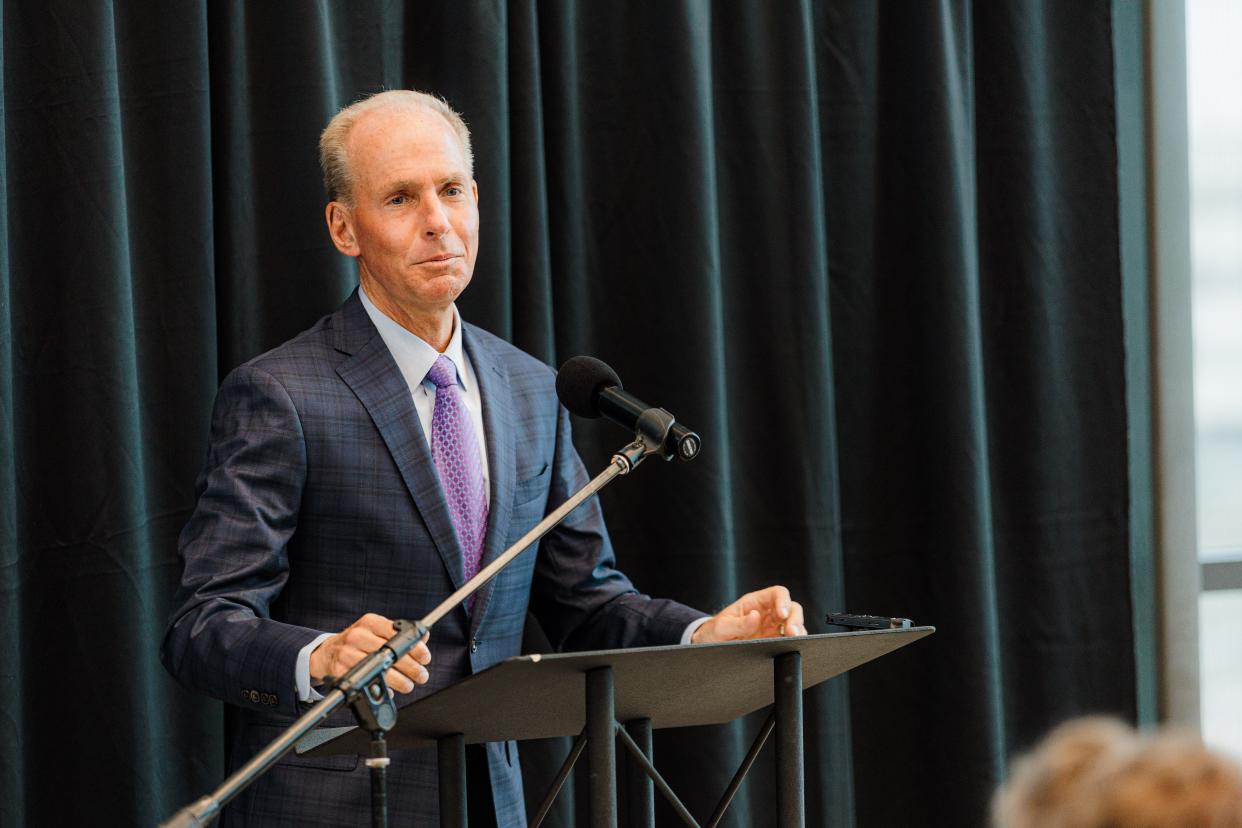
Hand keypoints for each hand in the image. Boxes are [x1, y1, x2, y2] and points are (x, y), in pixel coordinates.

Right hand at [309, 613, 430, 693]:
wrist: (327, 652)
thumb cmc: (358, 642)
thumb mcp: (376, 631)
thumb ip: (400, 633)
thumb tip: (423, 636)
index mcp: (369, 622)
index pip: (396, 633)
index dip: (414, 646)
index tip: (425, 657)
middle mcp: (357, 636)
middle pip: (389, 654)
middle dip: (411, 667)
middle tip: (422, 675)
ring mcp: (346, 653)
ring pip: (378, 670)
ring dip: (399, 681)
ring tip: (409, 685)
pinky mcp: (340, 671)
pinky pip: (365, 683)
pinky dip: (381, 689)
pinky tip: (389, 690)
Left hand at [691, 586, 805, 643]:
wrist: (710, 648)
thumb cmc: (714, 633)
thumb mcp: (721, 627)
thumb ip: (737, 623)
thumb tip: (755, 617)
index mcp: (755, 603)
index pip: (777, 593)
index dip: (783, 601)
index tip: (782, 614)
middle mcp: (767, 614)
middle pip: (791, 608)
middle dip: (795, 618)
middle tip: (791, 632)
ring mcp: (773, 629)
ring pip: (795, 624)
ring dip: (798, 632)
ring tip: (793, 641)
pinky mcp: (774, 643)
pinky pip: (790, 641)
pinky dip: (796, 644)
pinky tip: (793, 648)